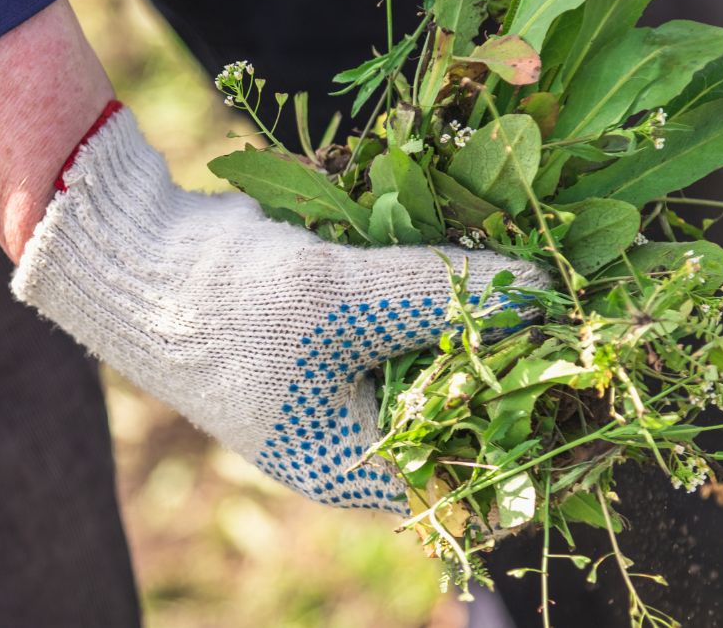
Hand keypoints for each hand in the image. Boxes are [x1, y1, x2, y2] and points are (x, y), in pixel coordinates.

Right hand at [12, 105, 549, 512]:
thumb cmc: (229, 305)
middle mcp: (356, 433)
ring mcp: (347, 379)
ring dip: (480, 315)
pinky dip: (437, 289)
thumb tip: (546, 292)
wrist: (140, 259)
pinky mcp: (342, 330)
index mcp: (354, 464)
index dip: (531, 431)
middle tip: (569, 307)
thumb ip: (443, 297)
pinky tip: (474, 251)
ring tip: (534, 272)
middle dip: (514, 359)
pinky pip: (408, 319)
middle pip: (463, 410)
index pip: (470, 471)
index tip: (582, 373)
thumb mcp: (342, 301)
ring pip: (439, 355)